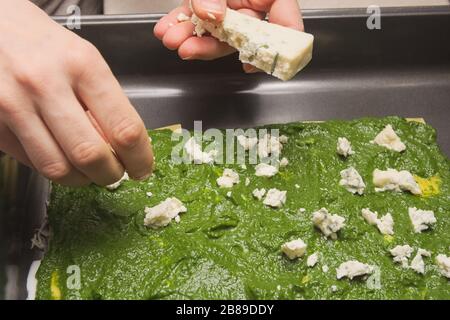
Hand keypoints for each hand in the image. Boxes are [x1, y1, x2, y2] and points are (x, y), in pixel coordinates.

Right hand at [0, 0, 152, 186]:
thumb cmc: (47, 45)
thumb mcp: (86, 61)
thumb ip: (106, 104)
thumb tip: (123, 150)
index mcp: (83, 65)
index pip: (124, 127)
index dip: (139, 159)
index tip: (142, 168)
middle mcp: (46, 84)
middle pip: (90, 155)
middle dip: (110, 174)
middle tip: (114, 173)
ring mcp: (13, 103)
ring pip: (57, 167)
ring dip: (81, 179)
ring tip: (88, 172)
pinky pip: (30, 162)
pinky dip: (53, 168)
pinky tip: (60, 156)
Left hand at [154, 0, 302, 71]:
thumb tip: (213, 15)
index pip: (284, 16)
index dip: (273, 43)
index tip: (253, 61)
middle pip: (242, 33)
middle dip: (210, 45)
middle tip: (188, 49)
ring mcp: (232, 2)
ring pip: (217, 31)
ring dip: (191, 37)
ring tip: (171, 38)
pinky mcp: (211, 2)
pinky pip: (199, 19)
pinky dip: (182, 24)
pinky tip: (167, 28)